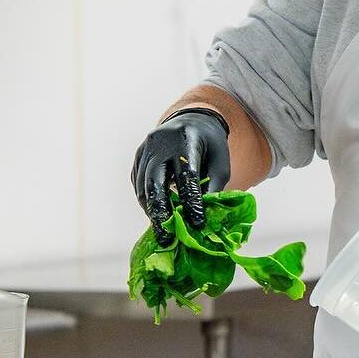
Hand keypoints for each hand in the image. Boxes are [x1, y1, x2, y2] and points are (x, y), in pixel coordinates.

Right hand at [131, 109, 230, 240]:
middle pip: (156, 182)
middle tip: (167, 237)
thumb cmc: (210, 144)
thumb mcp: (220, 161)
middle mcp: (161, 142)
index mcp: (186, 139)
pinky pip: (138, 183)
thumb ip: (214, 186)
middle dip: (162, 213)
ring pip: (143, 185)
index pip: (187, 174)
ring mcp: (145, 149)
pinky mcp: (138, 157)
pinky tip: (156, 216)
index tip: (197, 223)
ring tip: (162, 232)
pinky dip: (147, 202)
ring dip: (152, 211)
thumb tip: (206, 216)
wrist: (191, 120)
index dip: (191, 201)